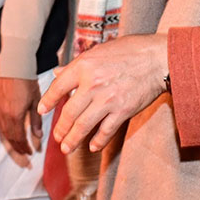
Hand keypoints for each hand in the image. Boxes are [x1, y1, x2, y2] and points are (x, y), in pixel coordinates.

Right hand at [0, 76, 42, 164]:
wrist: (14, 68)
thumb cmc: (26, 82)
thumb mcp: (35, 102)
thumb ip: (36, 120)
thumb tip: (38, 136)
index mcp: (15, 116)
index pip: (19, 138)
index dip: (24, 147)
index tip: (30, 153)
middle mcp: (4, 116)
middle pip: (10, 137)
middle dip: (17, 148)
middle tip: (24, 155)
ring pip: (3, 132)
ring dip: (10, 141)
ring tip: (17, 147)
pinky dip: (5, 132)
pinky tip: (9, 133)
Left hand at [38, 33, 167, 152]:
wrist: (157, 59)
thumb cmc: (129, 51)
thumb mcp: (98, 52)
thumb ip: (77, 65)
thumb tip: (58, 73)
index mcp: (83, 67)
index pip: (58, 87)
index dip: (48, 101)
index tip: (42, 110)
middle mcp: (92, 85)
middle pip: (69, 112)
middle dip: (61, 128)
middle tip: (56, 137)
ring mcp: (107, 100)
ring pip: (84, 125)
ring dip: (73, 139)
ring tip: (66, 148)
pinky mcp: (123, 110)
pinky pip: (106, 130)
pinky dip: (98, 140)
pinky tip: (92, 146)